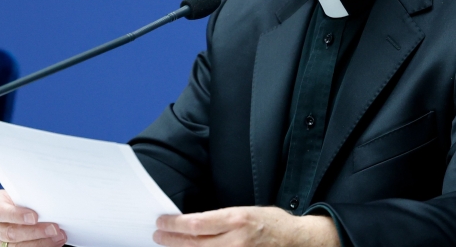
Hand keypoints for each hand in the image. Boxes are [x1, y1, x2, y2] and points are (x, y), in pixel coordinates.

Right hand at [0, 190, 66, 246]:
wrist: (11, 204)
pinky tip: (53, 243)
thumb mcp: (19, 191)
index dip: (17, 216)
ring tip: (58, 237)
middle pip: (11, 233)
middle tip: (54, 229)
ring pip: (17, 245)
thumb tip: (50, 200)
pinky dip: (41, 246)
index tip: (34, 217)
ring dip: (41, 243)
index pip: (1, 212)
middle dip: (35, 232)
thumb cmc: (17, 196)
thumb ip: (29, 197)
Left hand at [154, 206, 339, 246]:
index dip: (174, 224)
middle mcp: (236, 240)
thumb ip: (223, 219)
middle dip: (172, 239)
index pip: (196, 223)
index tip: (162, 222)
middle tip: (158, 235)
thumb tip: (195, 223)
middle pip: (193, 243)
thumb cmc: (273, 224)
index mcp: (238, 219)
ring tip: (168, 245)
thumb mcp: (247, 212)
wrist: (297, 242)